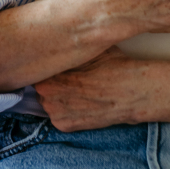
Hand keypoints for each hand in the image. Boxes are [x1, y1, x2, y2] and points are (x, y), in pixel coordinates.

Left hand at [35, 47, 160, 131]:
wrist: (133, 92)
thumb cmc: (112, 66)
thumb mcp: (87, 48)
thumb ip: (66, 48)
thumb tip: (53, 41)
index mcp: (51, 74)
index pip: (36, 68)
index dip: (47, 65)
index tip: (56, 63)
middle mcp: (48, 96)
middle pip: (39, 85)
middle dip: (50, 80)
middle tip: (68, 76)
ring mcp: (56, 113)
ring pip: (46, 100)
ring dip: (55, 95)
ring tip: (76, 88)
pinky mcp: (65, 126)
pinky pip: (55, 115)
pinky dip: (63, 109)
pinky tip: (80, 101)